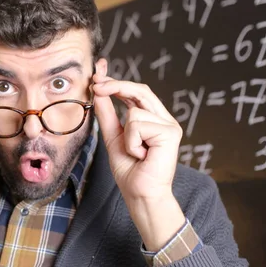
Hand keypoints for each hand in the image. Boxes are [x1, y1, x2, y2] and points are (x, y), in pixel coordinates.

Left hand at [92, 74, 185, 250]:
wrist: (139, 193)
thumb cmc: (129, 169)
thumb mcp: (113, 136)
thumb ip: (107, 113)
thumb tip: (97, 90)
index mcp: (151, 118)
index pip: (135, 92)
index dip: (116, 81)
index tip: (97, 73)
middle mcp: (163, 118)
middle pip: (139, 90)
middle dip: (115, 86)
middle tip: (95, 85)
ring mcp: (169, 125)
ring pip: (134, 111)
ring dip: (126, 135)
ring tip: (135, 152)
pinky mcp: (170, 133)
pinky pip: (138, 125)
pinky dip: (132, 142)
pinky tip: (142, 155)